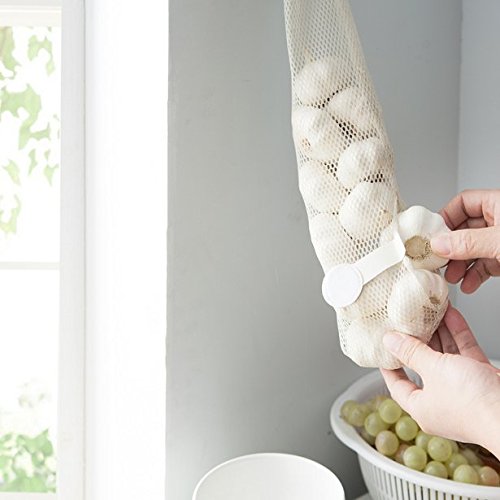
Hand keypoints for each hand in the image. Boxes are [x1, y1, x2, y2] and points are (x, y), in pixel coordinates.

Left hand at [381, 308, 499, 456]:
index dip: (389, 363)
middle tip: (408, 321)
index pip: (397, 384)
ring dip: (438, 333)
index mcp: (422, 408)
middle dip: (417, 340)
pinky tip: (451, 315)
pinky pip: (464, 354)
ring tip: (428, 311)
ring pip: (445, 357)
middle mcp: (440, 402)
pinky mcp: (481, 380)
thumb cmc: (474, 403)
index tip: (384, 346)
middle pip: (422, 366)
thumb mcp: (434, 370)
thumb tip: (390, 341)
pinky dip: (458, 335)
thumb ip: (412, 352)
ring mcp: (462, 391)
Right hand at [431, 189, 499, 292]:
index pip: (463, 203)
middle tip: (439, 260)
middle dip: (451, 249)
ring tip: (452, 277)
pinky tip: (468, 284)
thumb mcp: (499, 242)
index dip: (446, 217)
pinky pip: (487, 264)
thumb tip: (439, 244)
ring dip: (460, 265)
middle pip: (465, 229)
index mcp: (499, 204)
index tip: (432, 236)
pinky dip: (475, 275)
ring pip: (474, 249)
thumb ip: (468, 243)